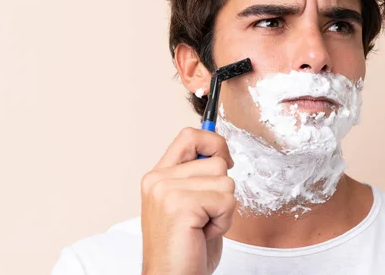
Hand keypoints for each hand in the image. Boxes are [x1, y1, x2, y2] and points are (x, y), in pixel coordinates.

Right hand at [140, 127, 235, 274]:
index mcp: (158, 176)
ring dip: (224, 208)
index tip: (225, 160)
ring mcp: (166, 191)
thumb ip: (199, 176)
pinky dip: (224, 220)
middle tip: (205, 214)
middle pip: (217, 160)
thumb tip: (222, 152)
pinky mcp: (180, 205)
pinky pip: (226, 200)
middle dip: (223, 189)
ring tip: (203, 225)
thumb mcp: (191, 203)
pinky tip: (204, 233)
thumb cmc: (185, 248)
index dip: (214, 142)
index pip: (189, 136)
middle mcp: (158, 179)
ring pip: (225, 180)